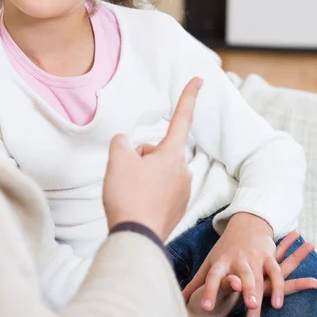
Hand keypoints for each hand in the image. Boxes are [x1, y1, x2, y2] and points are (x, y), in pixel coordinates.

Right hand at [103, 77, 201, 240]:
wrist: (136, 238)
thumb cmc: (128, 196)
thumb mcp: (117, 159)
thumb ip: (122, 142)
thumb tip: (128, 146)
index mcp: (171, 154)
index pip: (181, 118)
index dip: (188, 96)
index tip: (200, 79)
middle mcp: (183, 170)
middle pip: (157, 151)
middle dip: (140, 157)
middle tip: (126, 176)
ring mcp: (182, 191)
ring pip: (157, 171)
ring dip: (142, 176)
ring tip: (131, 193)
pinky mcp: (177, 209)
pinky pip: (159, 190)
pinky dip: (147, 193)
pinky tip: (138, 204)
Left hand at [186, 231, 316, 316]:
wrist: (246, 224)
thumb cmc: (226, 249)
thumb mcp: (210, 261)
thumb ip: (198, 282)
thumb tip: (180, 297)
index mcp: (220, 262)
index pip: (213, 277)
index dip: (209, 291)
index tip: (205, 308)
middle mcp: (237, 260)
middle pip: (239, 277)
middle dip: (242, 291)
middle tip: (245, 306)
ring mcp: (253, 258)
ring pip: (256, 276)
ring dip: (256, 292)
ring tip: (255, 307)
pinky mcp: (268, 256)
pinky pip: (274, 272)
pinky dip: (277, 287)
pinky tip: (278, 303)